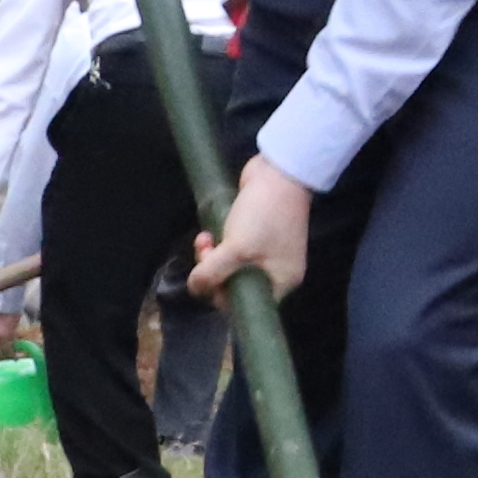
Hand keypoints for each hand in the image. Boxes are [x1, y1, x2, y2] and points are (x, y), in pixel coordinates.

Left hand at [189, 157, 316, 306]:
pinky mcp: (257, 236)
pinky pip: (233, 252)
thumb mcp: (236, 249)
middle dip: (213, 273)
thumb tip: (195, 288)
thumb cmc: (264, 216)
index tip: (209, 280)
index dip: (224, 297)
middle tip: (206, 253)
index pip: (248, 305)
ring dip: (211, 257)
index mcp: (281, 281)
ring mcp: (268, 253)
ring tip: (204, 239)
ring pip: (231, 268)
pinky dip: (218, 246)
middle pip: (236, 286)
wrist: (279, 172)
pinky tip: (208, 233)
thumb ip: (212, 274)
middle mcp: (276, 271)